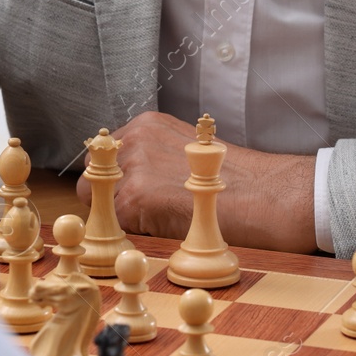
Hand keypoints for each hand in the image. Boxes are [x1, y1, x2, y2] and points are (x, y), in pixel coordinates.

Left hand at [75, 112, 319, 254]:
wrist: (261, 195)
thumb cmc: (233, 179)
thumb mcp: (187, 149)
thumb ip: (153, 155)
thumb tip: (127, 178)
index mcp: (146, 124)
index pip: (105, 155)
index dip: (116, 179)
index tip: (132, 193)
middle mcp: (134, 139)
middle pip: (94, 176)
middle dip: (111, 198)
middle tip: (144, 212)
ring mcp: (133, 167)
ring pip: (100, 202)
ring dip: (122, 216)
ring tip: (161, 218)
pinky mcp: (136, 197)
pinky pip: (117, 223)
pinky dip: (135, 231)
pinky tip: (166, 226)